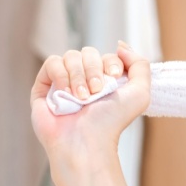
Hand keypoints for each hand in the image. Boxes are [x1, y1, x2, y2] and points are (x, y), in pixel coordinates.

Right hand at [30, 42, 150, 173]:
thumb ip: (140, 66)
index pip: (108, 56)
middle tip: (97, 92)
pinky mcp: (44, 86)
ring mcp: (64, 82)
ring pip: (71, 56)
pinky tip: (66, 93)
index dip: (112, 63)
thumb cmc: (112, 121)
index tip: (114, 78)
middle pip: (89, 52)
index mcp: (107, 82)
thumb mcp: (140, 93)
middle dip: (95, 70)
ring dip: (79, 75)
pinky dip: (61, 74)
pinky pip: (52, 62)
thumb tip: (121, 46)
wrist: (86, 140)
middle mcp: (85, 80)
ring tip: (82, 98)